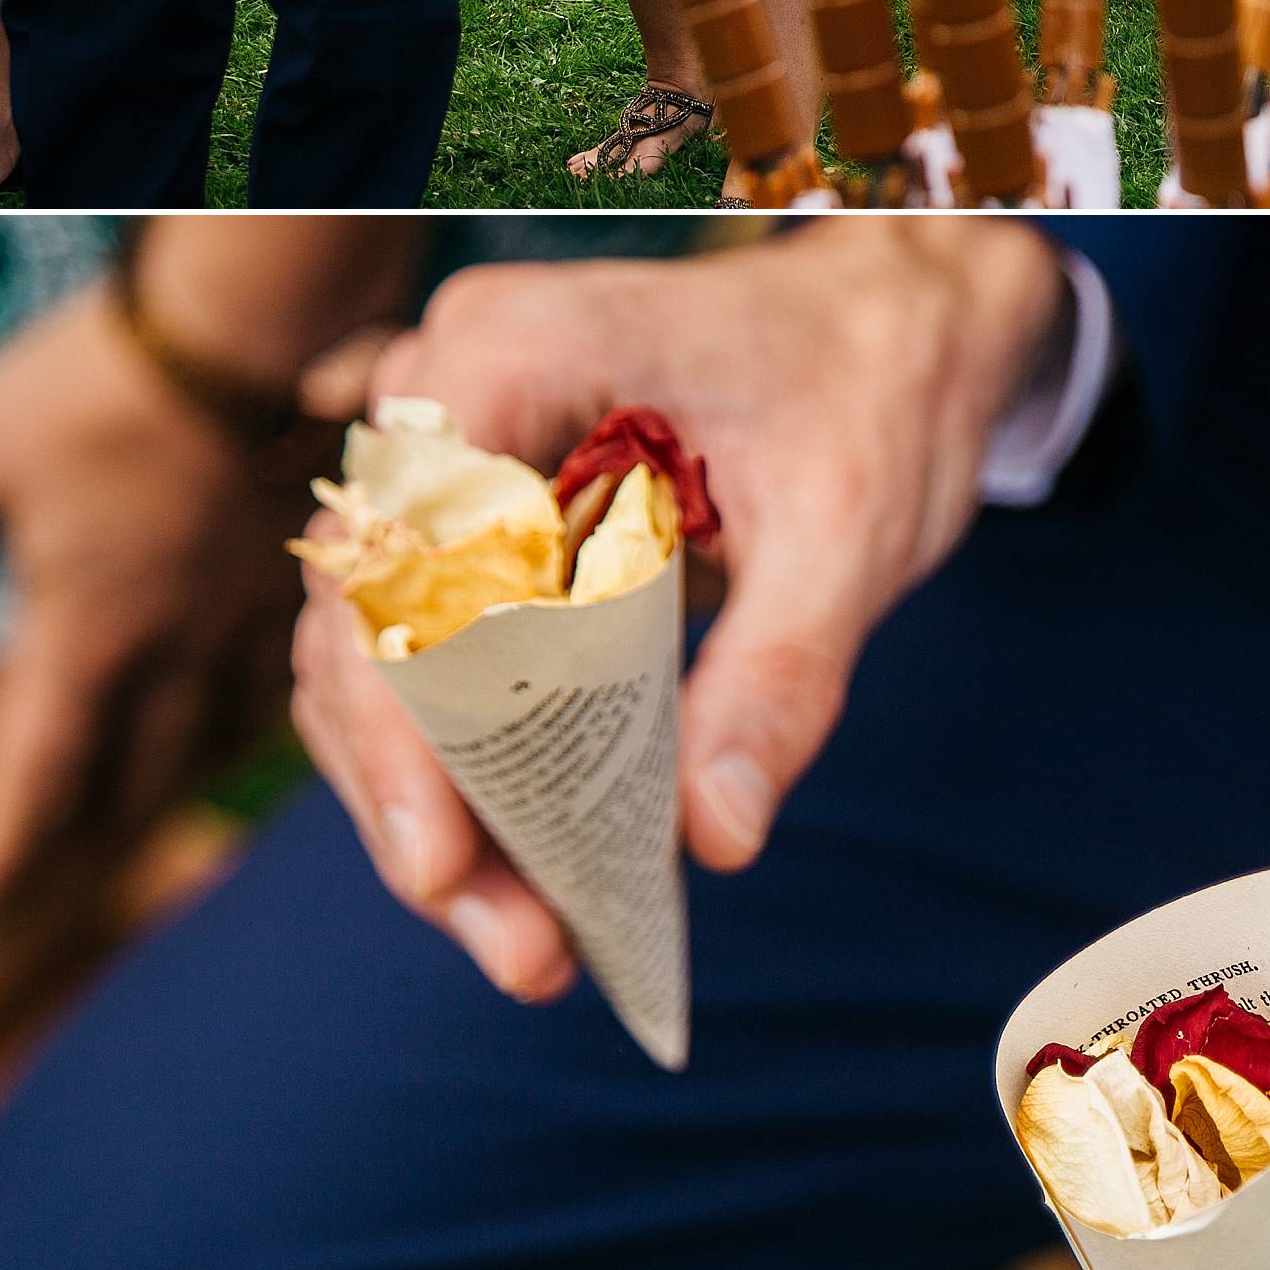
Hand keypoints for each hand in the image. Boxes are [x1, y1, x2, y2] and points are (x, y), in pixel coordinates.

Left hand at [0, 287, 307, 913]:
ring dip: (191, 774)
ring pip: (228, 726)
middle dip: (99, 831)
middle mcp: (179, 644)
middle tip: (70, 870)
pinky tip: (270, 699)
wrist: (248, 327)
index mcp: (91, 635)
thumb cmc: (101, 390)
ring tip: (168, 801)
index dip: (2, 845)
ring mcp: (256, 606)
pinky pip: (304, 660)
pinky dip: (272, 695)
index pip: (39, 775)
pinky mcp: (315, 557)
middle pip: (141, 773)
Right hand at [288, 223, 1070, 1001]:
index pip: (398, 550)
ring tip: (532, 945)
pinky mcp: (485, 523)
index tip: (442, 859)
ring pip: (384, 659)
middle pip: (368, 625)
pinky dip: (479, 768)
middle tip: (519, 947)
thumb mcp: (853, 528)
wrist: (901, 321)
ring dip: (442, 808)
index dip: (397, 717)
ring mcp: (452, 458)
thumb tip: (714, 840)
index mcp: (514, 353)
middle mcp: (448, 395)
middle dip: (424, 803)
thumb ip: (780, 673)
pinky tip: (542, 874)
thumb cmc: (877, 386)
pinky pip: (439, 656)